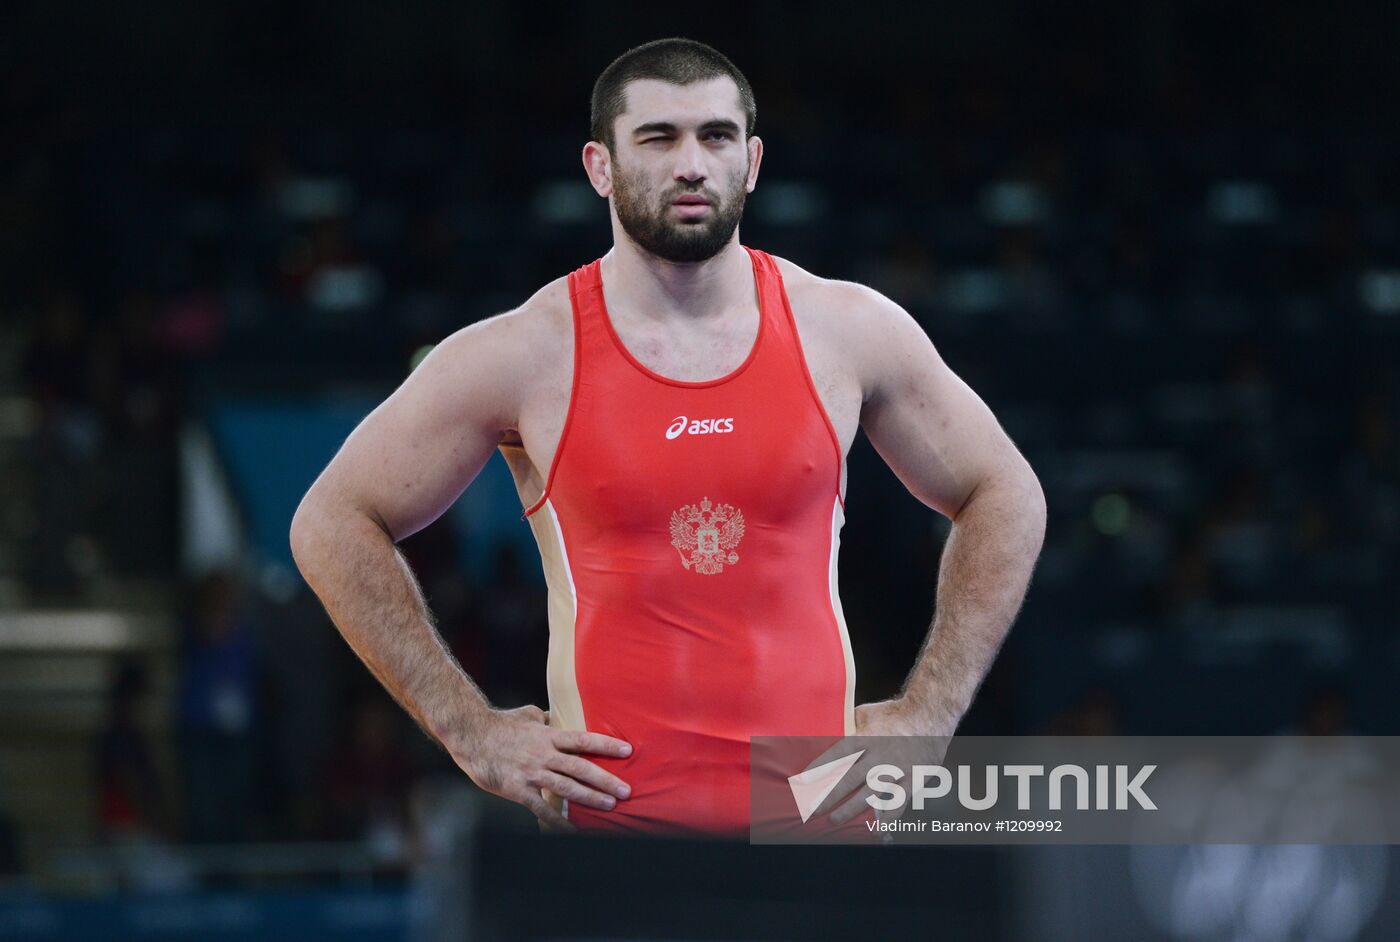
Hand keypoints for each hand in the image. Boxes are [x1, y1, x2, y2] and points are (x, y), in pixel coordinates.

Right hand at [452, 704, 632, 833]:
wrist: (471, 736)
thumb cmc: (499, 724)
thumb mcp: (527, 715)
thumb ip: (544, 718)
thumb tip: (554, 716)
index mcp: (548, 736)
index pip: (583, 740)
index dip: (606, 746)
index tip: (627, 751)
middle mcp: (544, 755)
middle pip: (581, 768)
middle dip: (605, 780)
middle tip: (626, 790)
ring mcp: (532, 773)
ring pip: (567, 788)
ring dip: (590, 798)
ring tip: (610, 805)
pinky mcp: (519, 790)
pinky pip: (542, 808)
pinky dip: (558, 821)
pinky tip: (573, 830)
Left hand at [802, 696, 951, 825]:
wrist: (931, 714)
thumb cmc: (895, 713)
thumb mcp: (868, 712)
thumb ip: (849, 725)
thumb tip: (827, 733)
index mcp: (865, 736)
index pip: (836, 756)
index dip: (818, 770)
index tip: (802, 782)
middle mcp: (879, 755)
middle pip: (849, 779)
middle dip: (829, 796)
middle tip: (811, 809)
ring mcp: (896, 769)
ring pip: (871, 794)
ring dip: (851, 809)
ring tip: (834, 820)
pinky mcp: (913, 779)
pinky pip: (899, 801)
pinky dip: (888, 816)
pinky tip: (878, 828)